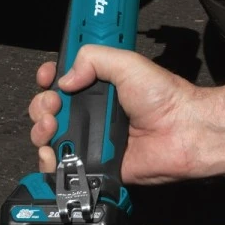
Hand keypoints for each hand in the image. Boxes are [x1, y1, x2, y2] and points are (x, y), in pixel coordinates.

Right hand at [28, 45, 218, 183]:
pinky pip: (62, 166)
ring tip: (52, 127)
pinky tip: (53, 153)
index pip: (61, 80)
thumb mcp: (127, 62)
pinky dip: (49, 161)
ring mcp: (91, 138)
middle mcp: (92, 111)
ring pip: (49, 136)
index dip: (49, 78)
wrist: (184, 132)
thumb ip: (93, 58)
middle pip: (49, 108)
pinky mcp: (93, 163)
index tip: (47, 77)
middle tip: (53, 105)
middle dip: (41, 105)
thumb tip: (65, 78)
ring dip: (40, 130)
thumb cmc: (165, 98)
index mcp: (99, 86)